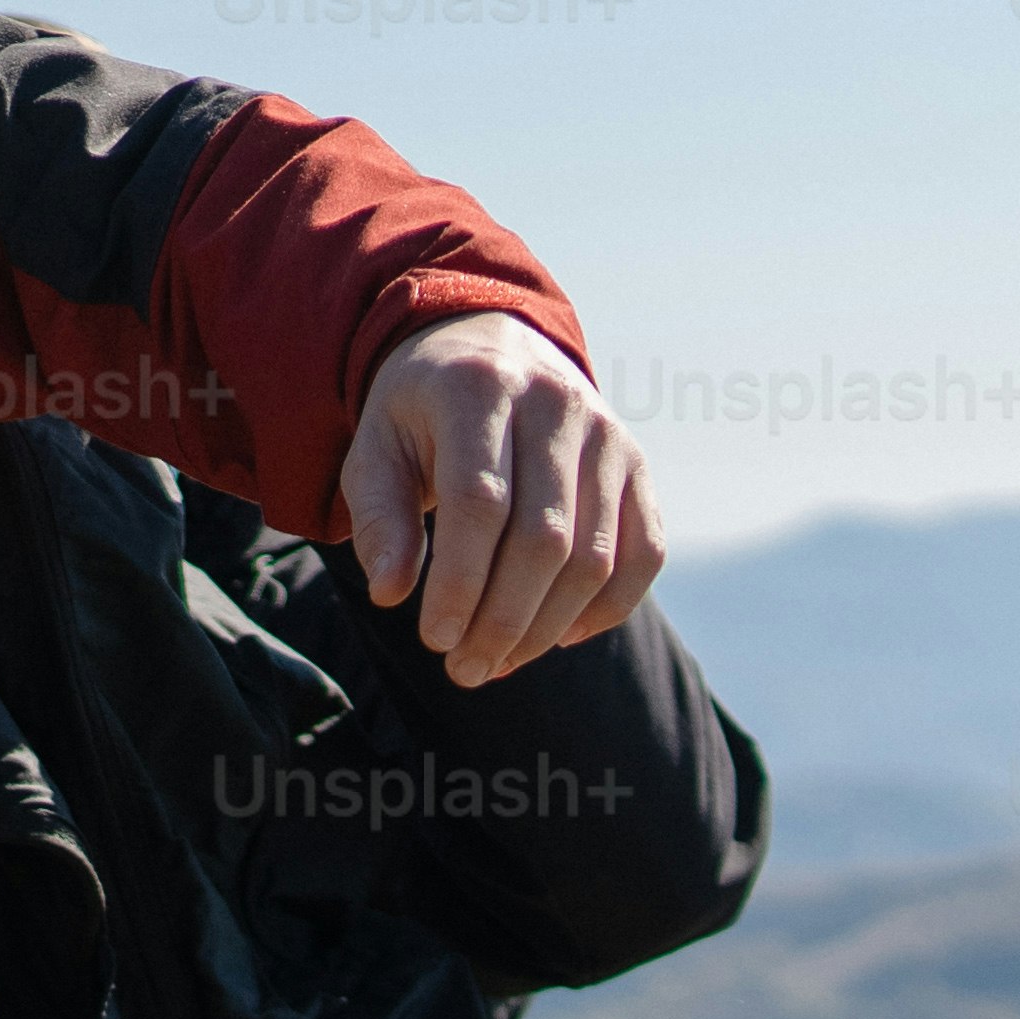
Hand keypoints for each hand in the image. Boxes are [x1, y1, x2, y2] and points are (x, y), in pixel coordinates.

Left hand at [339, 316, 663, 682]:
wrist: (488, 348)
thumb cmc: (419, 415)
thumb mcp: (374, 449)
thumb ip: (380, 518)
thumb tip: (392, 593)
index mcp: (479, 390)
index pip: (481, 502)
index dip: (461, 582)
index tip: (435, 639)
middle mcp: (556, 404)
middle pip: (544, 537)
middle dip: (502, 620)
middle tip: (463, 670)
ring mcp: (607, 434)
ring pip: (596, 555)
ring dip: (547, 627)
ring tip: (496, 663)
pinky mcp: (636, 464)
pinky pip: (645, 551)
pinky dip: (609, 608)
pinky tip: (560, 637)